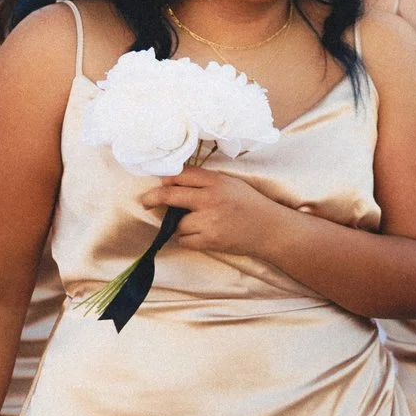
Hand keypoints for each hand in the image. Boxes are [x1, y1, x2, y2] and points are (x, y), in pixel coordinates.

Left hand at [143, 166, 289, 255]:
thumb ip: (204, 181)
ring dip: (181, 225)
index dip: (166, 179)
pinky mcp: (209, 240)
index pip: (182, 175)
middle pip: (170, 196)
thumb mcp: (231, 184)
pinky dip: (189, 239)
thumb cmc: (250, 204)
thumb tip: (170, 181)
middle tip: (145, 202)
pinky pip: (184, 240)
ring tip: (198, 224)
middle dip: (152, 199)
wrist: (271, 229)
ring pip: (177, 223)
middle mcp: (210, 199)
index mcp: (216, 182)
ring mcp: (209, 221)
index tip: (159, 184)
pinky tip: (203, 235)